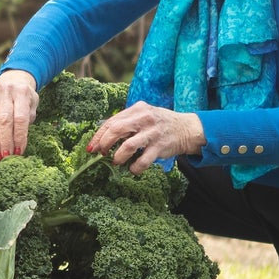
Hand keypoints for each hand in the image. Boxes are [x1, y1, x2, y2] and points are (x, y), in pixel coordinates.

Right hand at [0, 71, 38, 158]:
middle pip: (4, 121)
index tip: (19, 151)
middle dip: (5, 141)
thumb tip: (18, 144)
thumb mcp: (32, 105)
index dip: (19, 136)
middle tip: (7, 156)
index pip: (20, 118)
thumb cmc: (25, 97)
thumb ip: (27, 120)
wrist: (12, 80)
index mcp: (22, 92)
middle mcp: (6, 92)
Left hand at [87, 101, 204, 173]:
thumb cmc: (160, 124)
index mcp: (137, 109)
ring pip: (128, 146)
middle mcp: (144, 118)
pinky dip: (134, 168)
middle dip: (104, 144)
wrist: (187, 129)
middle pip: (116, 130)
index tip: (91, 147)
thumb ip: (127, 122)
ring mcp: (152, 132)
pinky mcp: (160, 146)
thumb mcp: (143, 115)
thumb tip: (103, 137)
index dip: (99, 135)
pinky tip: (132, 169)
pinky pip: (143, 160)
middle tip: (101, 154)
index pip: (112, 121)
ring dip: (118, 157)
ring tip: (116, 162)